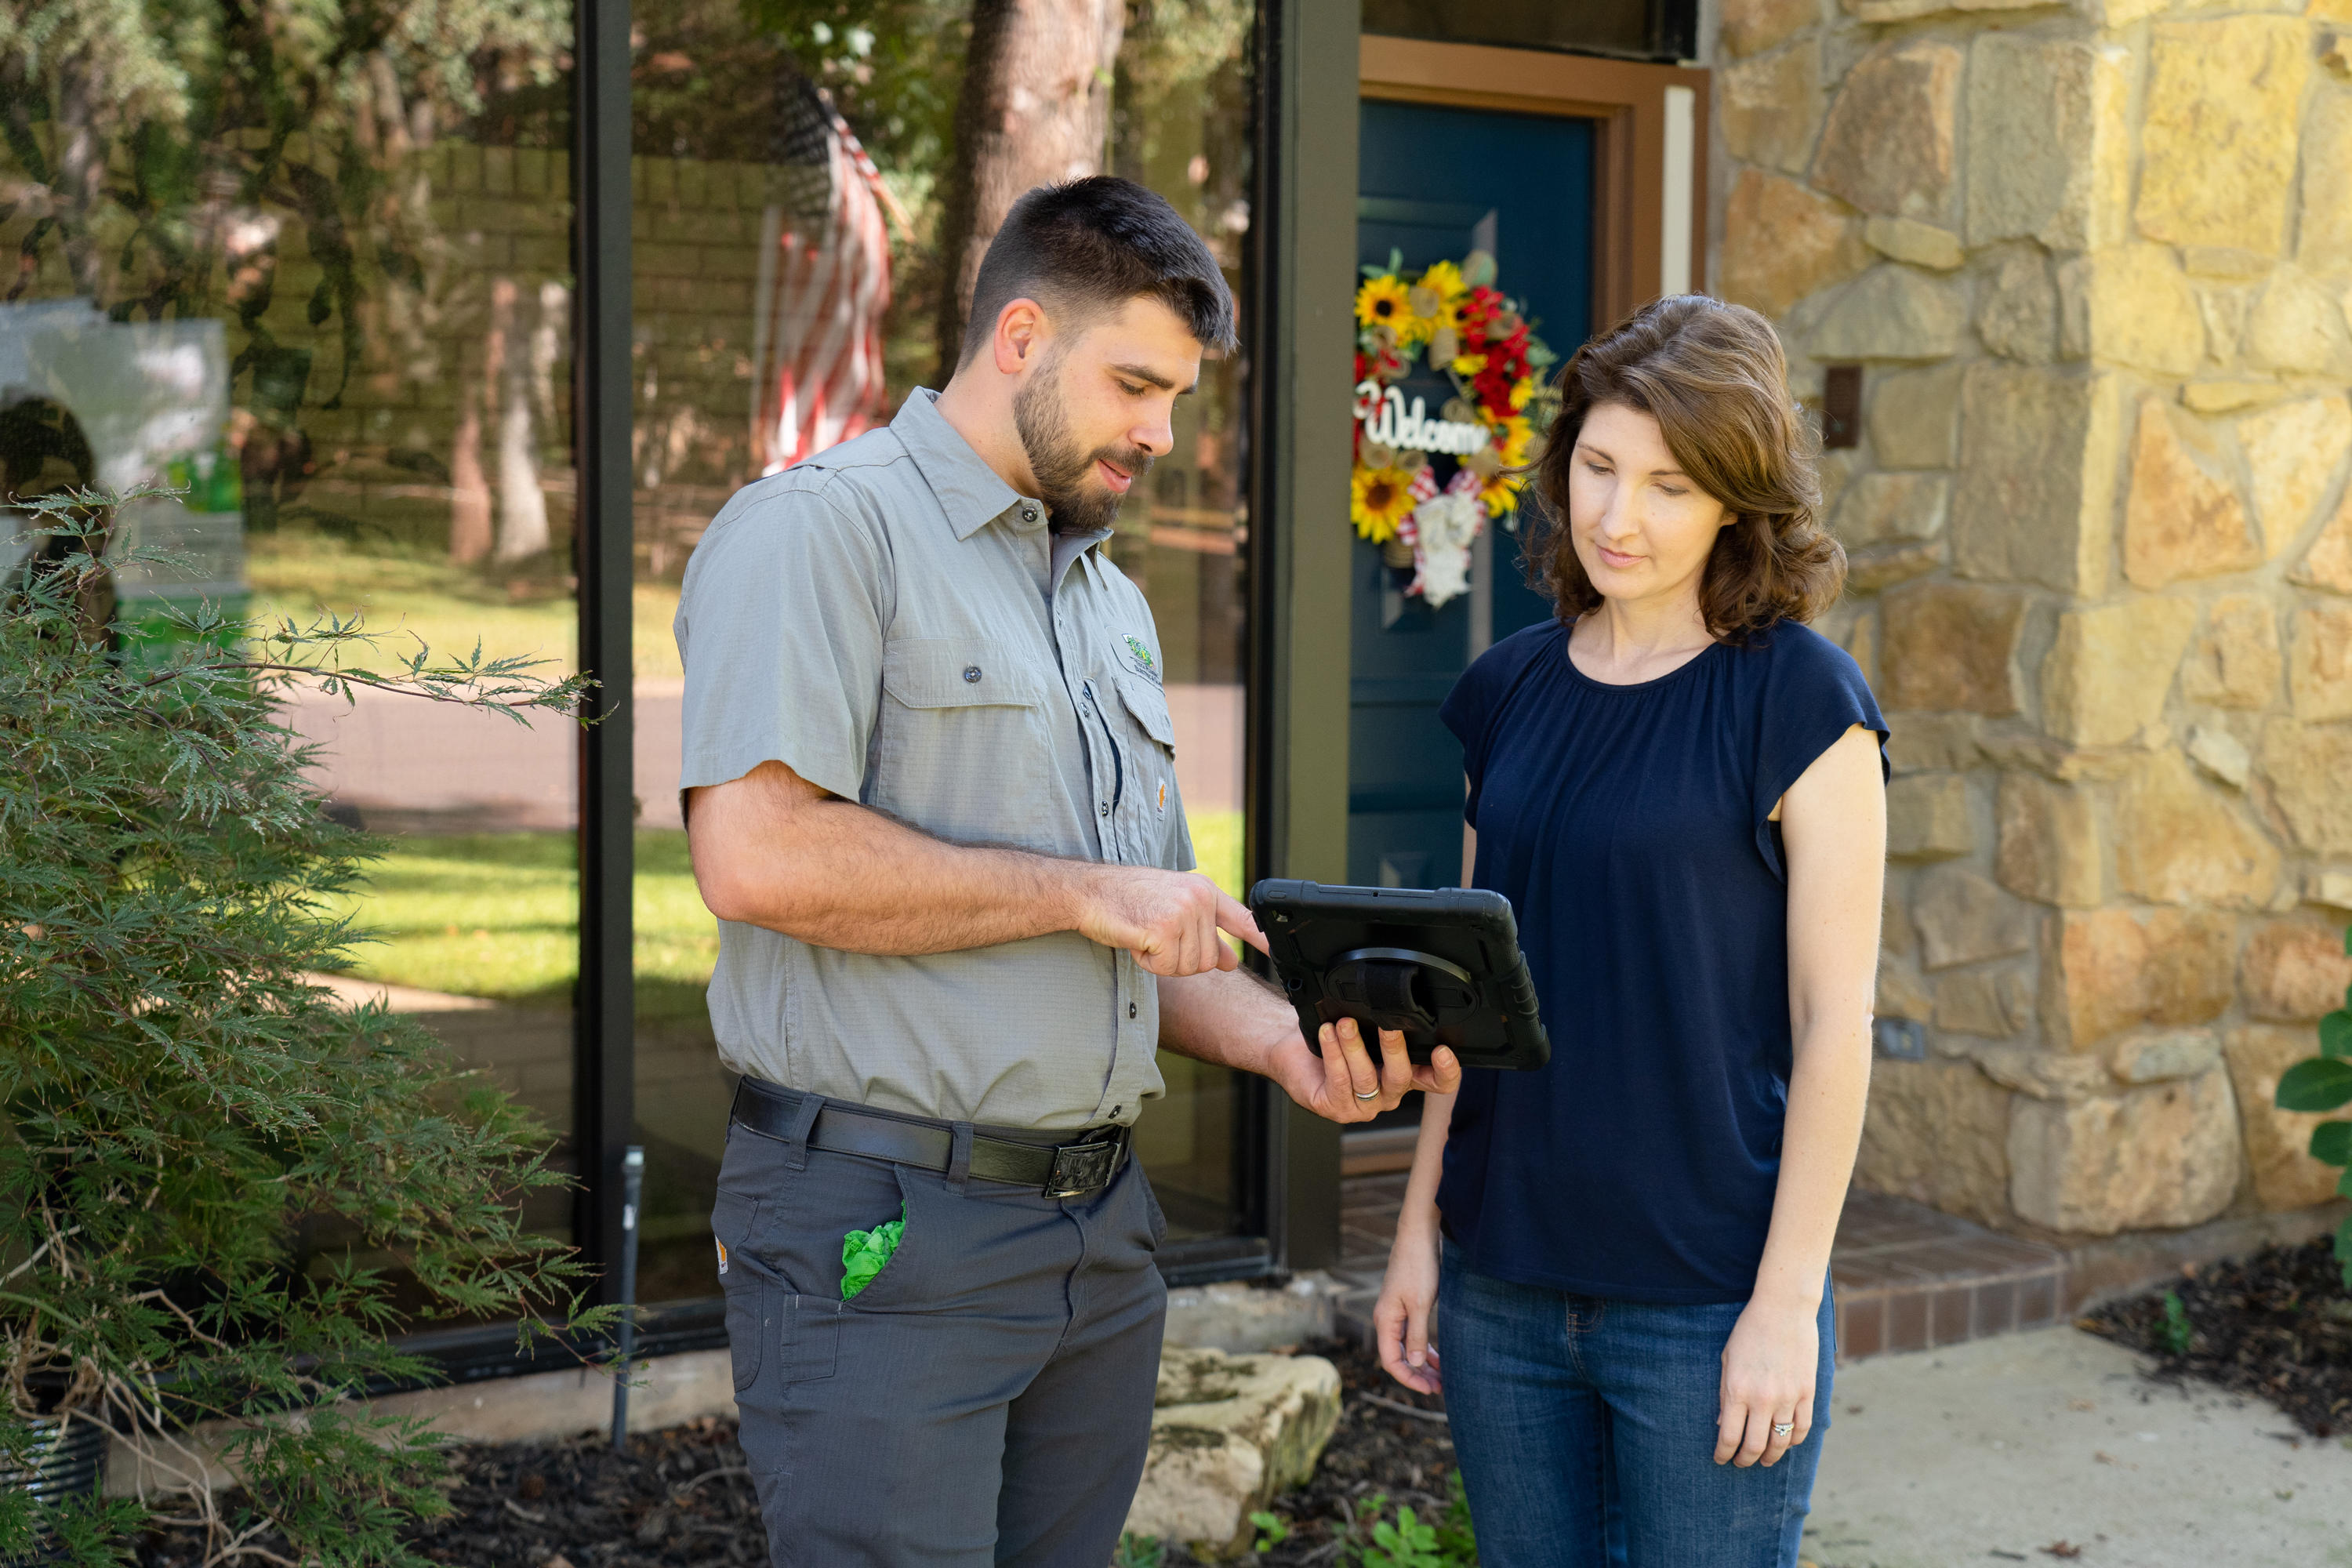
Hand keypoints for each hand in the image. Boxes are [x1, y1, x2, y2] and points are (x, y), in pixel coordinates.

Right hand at [1073, 867, 1266, 976]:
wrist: (1090, 890)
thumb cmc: (1128, 899)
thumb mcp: (1174, 909)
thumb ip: (1205, 931)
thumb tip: (1230, 961)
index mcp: (1204, 891)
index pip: (1243, 919)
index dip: (1262, 940)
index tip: (1279, 952)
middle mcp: (1199, 899)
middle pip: (1208, 960)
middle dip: (1180, 958)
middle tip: (1155, 935)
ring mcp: (1182, 912)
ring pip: (1188, 967)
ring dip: (1163, 961)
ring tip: (1145, 933)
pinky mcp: (1163, 929)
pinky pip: (1165, 968)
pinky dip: (1147, 962)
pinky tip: (1136, 939)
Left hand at [1273, 1017, 1460, 1123]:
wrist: (1293, 1051)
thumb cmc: (1332, 1038)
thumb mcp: (1365, 1029)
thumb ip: (1384, 1023)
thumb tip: (1395, 1000)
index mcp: (1402, 1076)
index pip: (1437, 1083)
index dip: (1446, 1072)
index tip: (1443, 1050)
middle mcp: (1387, 1094)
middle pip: (1401, 1077)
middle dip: (1394, 1049)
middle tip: (1388, 1025)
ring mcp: (1363, 1106)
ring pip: (1366, 1078)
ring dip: (1355, 1047)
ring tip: (1345, 1024)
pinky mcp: (1336, 1108)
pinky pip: (1339, 1080)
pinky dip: (1334, 1054)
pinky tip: (1328, 1034)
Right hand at [1374, 1223, 1442, 1395]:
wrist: (1419, 1236)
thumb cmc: (1418, 1267)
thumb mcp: (1420, 1304)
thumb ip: (1417, 1335)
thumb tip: (1416, 1364)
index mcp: (1385, 1320)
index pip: (1391, 1360)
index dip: (1408, 1378)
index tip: (1429, 1389)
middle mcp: (1387, 1320)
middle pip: (1399, 1356)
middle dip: (1418, 1374)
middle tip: (1440, 1388)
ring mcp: (1397, 1313)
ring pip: (1408, 1347)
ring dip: (1423, 1363)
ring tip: (1443, 1377)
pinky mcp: (1407, 1306)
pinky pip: (1413, 1335)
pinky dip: (1425, 1347)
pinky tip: (1440, 1357)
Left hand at [1715, 1294, 1818, 1467]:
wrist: (1783, 1309)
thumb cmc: (1749, 1331)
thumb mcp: (1728, 1360)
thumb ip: (1726, 1394)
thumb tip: (1724, 1426)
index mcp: (1737, 1389)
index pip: (1729, 1436)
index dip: (1724, 1453)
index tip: (1721, 1459)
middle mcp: (1762, 1398)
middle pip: (1755, 1446)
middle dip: (1745, 1460)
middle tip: (1741, 1462)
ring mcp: (1787, 1397)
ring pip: (1781, 1442)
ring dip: (1771, 1456)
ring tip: (1764, 1459)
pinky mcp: (1807, 1393)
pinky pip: (1803, 1428)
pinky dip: (1794, 1440)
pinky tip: (1786, 1442)